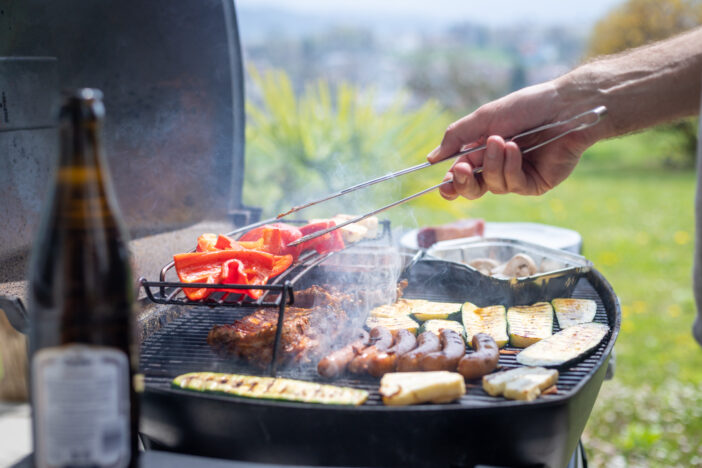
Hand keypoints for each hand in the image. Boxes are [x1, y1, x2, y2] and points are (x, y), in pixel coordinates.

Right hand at [427, 82, 599, 199]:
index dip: (451, 183)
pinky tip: (516, 150)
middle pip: (473, 189)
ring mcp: (517, 176)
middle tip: (462, 169)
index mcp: (483, 150)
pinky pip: (514, 185)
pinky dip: (511, 167)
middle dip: (464, 182)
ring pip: (493, 186)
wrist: (564, 106)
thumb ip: (456, 137)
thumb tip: (431, 159)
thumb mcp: (484, 118)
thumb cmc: (527, 107)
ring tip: (503, 141)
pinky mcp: (535, 183)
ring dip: (493, 164)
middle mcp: (499, 166)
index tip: (443, 185)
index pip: (461, 174)